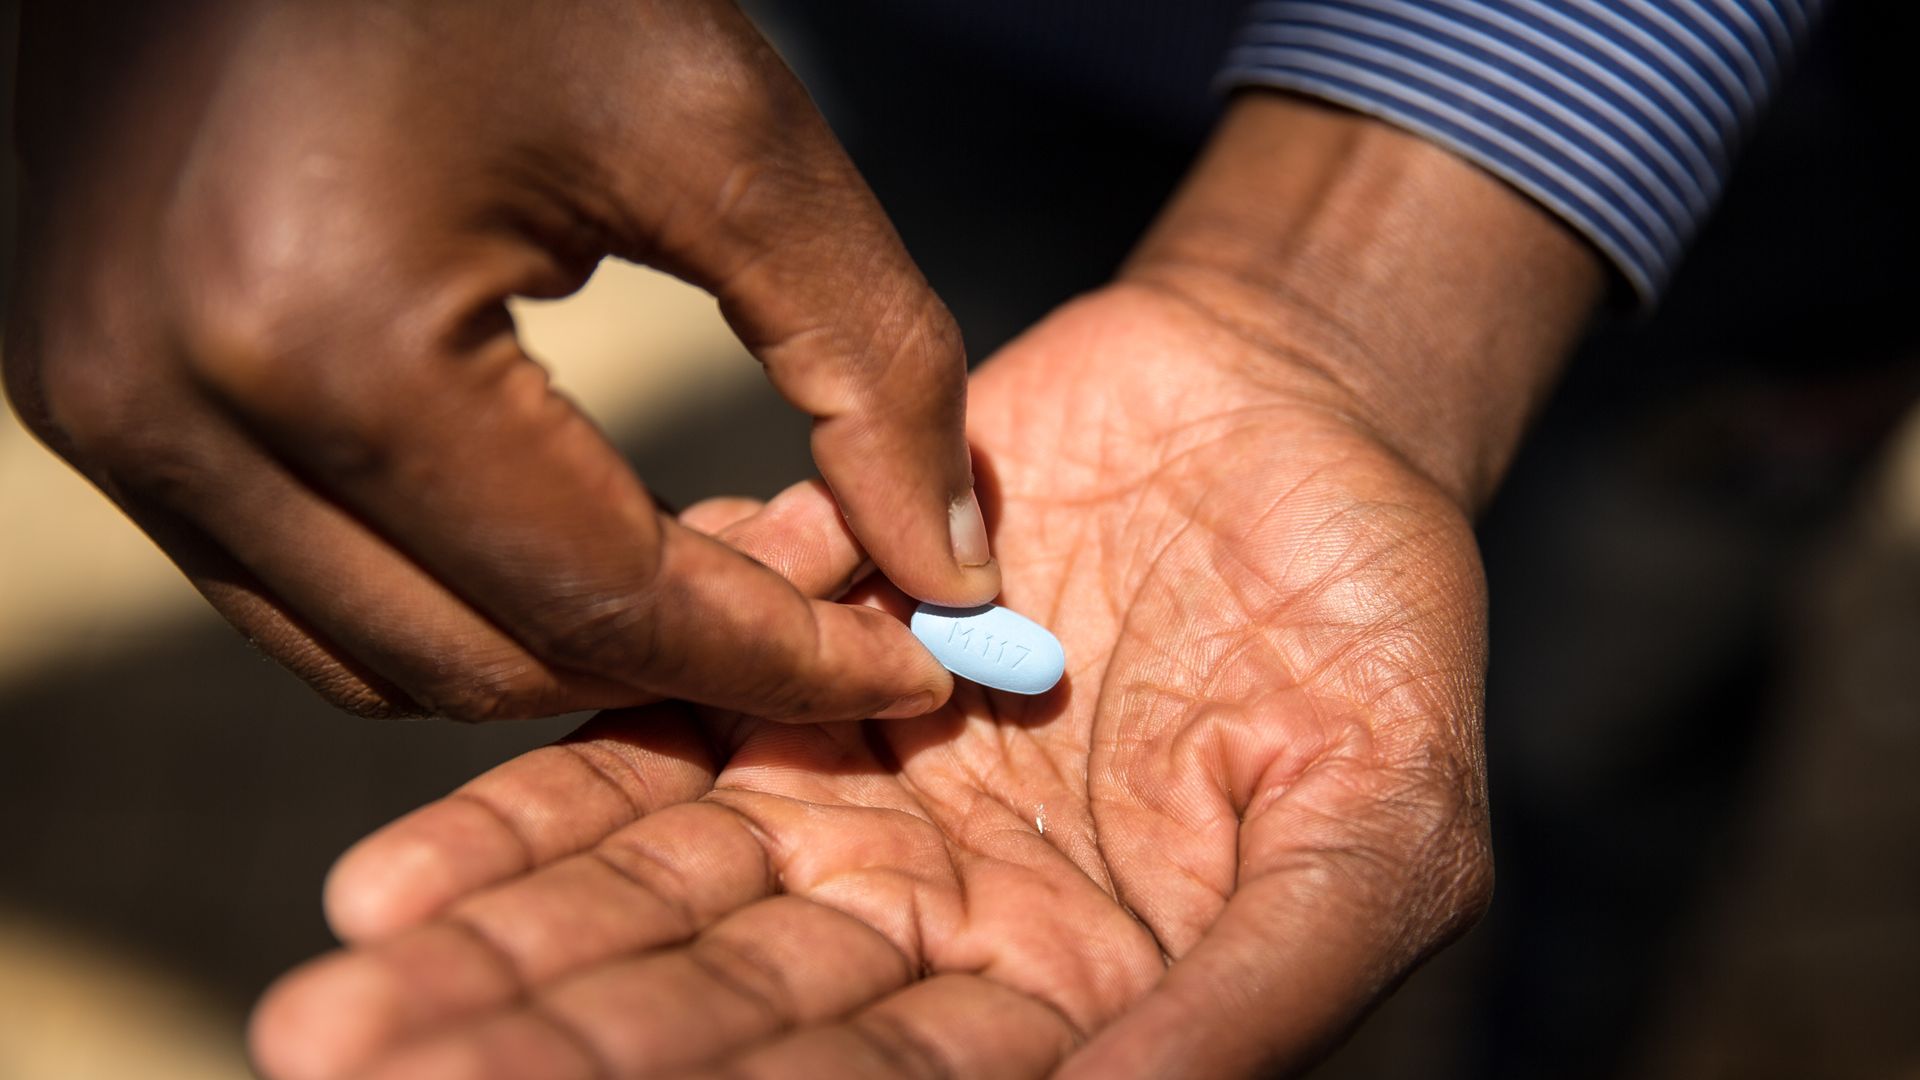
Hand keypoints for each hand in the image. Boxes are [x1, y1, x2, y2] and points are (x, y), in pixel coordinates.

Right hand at [3, 0, 994, 721]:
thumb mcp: (720, 125)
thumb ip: (865, 356)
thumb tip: (949, 568)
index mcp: (327, 341)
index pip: (599, 603)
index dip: (784, 662)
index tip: (920, 670)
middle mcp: (168, 412)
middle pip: (481, 663)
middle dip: (678, 666)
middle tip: (822, 602)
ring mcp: (104, 409)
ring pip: (378, 654)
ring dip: (558, 645)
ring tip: (705, 563)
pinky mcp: (94, 389)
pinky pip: (296, 582)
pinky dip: (451, 590)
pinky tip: (569, 519)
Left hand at [250, 281, 1500, 1077]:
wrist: (1296, 418)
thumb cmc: (1378, 636)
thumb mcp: (1372, 832)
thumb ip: (1250, 998)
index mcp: (1060, 993)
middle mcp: (930, 917)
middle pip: (720, 1013)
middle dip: (554, 1050)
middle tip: (359, 1073)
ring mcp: (851, 790)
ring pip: (655, 892)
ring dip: (507, 950)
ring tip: (352, 999)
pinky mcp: (795, 660)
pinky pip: (649, 740)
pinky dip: (538, 804)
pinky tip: (404, 877)